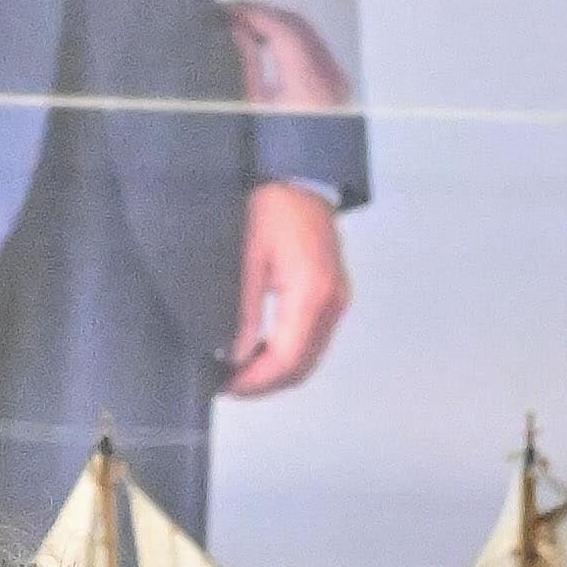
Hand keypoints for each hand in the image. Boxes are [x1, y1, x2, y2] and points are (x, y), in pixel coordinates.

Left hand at [220, 174, 351, 401]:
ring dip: (277, 372)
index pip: (287, 359)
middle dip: (265, 384)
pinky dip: (290, 355)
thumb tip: (236, 354)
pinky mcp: (334, 296)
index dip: (256, 381)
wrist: (301, 179)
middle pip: (302, 366)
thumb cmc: (274, 206)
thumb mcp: (247, 259)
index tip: (229, 387)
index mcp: (310, 292)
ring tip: (241, 373)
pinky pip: (314, 340)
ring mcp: (337, 300)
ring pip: (310, 358)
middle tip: (230, 386)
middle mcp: (331, 301)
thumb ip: (244, 312)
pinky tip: (262, 352)